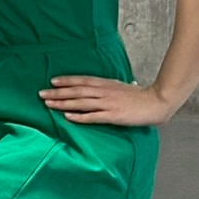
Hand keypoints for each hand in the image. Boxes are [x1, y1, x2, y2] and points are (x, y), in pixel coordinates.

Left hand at [40, 76, 177, 126]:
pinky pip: (93, 116)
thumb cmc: (141, 95)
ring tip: (48, 104)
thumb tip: (105, 84)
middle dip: (58, 92)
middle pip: (76, 91)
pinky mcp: (113, 116)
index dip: (66, 81)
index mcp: (106, 84)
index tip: (52, 81)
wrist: (157, 102)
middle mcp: (104, 92)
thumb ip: (112, 86)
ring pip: (81, 103)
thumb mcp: (124, 86)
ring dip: (63, 104)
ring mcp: (108, 104)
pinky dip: (79, 117)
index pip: (81, 80)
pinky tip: (67, 117)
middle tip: (41, 94)